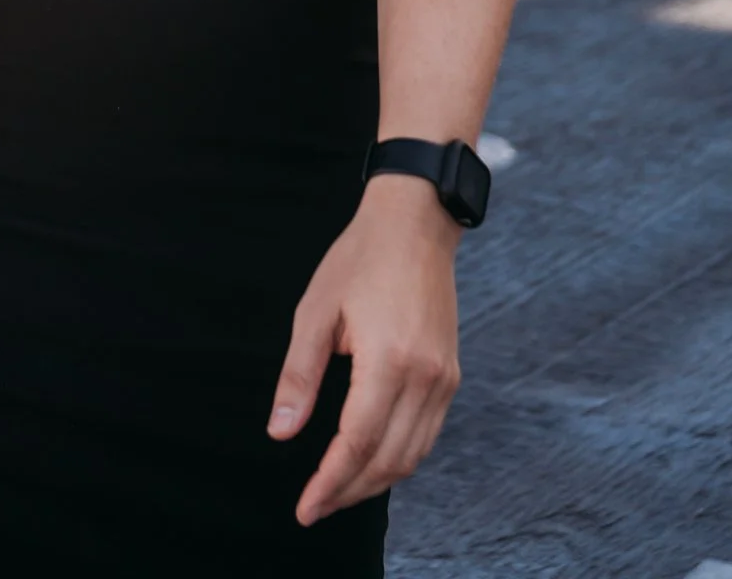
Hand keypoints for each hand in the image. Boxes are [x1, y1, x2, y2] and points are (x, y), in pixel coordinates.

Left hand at [266, 173, 461, 525]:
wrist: (415, 222)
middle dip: (349, 490)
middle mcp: (425, 377)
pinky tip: (371, 458)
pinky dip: (399, 457)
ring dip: (375, 480)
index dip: (330, 482)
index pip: (358, 443)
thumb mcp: (316, 310)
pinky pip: (427, 434)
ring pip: (412, 454)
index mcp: (389, 361)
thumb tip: (281, 431)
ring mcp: (444, 378)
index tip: (305, 507)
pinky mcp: (450, 374)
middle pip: (388, 460)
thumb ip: (299, 375)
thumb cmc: (360, 258)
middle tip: (315, 505)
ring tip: (337, 489)